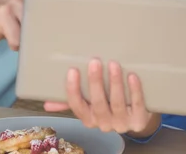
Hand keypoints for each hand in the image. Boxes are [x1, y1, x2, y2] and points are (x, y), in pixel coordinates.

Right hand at [43, 59, 159, 136]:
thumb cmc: (108, 106)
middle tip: (95, 61)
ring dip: (115, 83)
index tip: (73, 70)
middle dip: (95, 82)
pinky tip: (132, 76)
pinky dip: (134, 90)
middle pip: (97, 103)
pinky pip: (137, 105)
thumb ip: (70, 101)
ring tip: (113, 64)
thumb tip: (46, 102)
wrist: (136, 118)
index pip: (76, 105)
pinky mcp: (138, 120)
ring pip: (117, 103)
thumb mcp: (89, 104)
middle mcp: (103, 123)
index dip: (73, 89)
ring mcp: (122, 123)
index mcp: (88, 118)